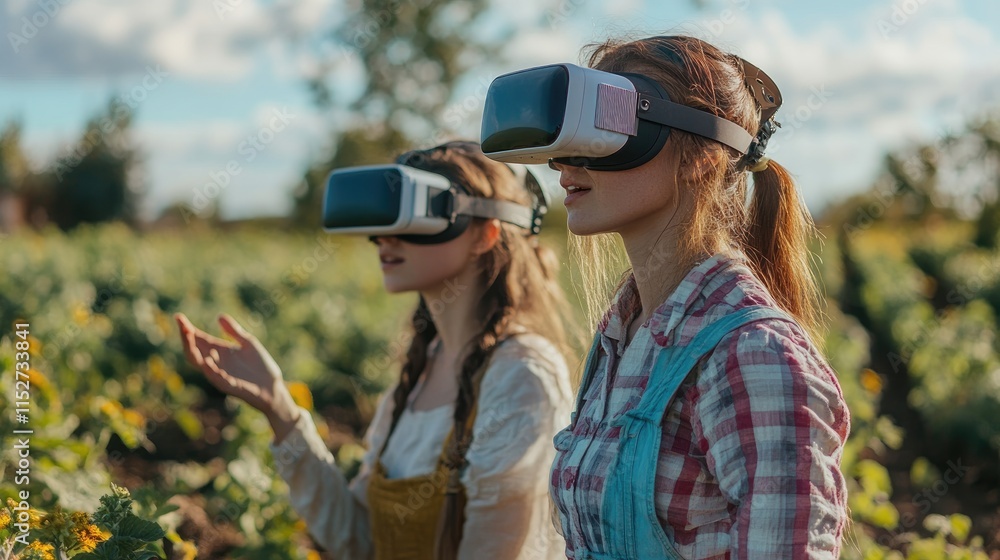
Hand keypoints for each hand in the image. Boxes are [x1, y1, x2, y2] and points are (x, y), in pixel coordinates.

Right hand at [174, 312, 299, 431]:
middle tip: (182, 326)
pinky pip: (217, 379)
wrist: (273, 386)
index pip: (198, 339)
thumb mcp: (248, 343)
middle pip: (193, 351)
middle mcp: (216, 363)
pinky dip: (211, 370)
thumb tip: (219, 316)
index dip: (187, 329)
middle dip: (186, 338)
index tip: (179, 317)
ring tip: (191, 337)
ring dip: (195, 352)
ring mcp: (221, 375)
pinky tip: (208, 360)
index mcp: (219, 351)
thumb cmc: (261, 366)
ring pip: (201, 364)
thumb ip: (234, 331)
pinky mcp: (230, 386)